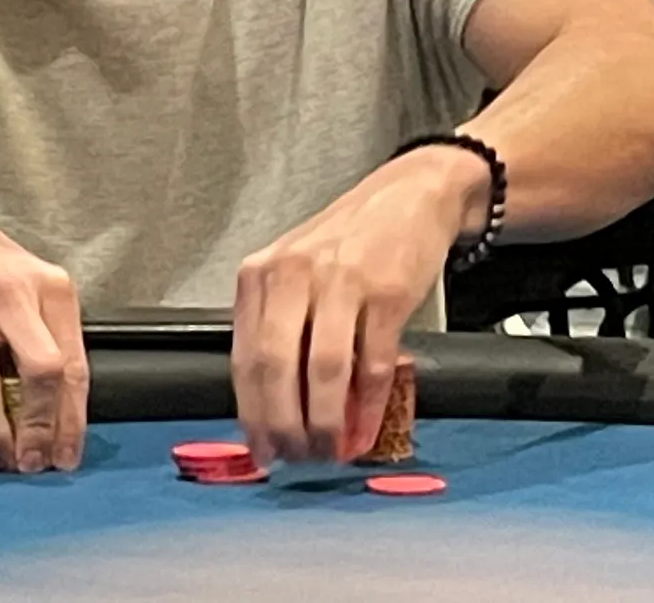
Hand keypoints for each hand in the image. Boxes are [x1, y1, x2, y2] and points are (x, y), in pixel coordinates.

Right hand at [0, 206, 87, 473]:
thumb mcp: (30, 286)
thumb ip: (52, 338)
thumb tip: (64, 418)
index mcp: (50, 286)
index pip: (73, 364)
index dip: (72, 420)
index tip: (67, 458)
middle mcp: (10, 293)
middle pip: (40, 371)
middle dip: (40, 428)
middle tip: (33, 464)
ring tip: (0, 459)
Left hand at [231, 147, 483, 466]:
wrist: (409, 195)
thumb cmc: (349, 241)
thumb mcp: (297, 274)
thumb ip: (281, 330)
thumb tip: (275, 408)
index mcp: (260, 274)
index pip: (243, 357)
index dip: (251, 412)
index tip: (261, 447)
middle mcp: (291, 274)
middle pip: (275, 367)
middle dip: (284, 425)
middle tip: (297, 457)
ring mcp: (339, 281)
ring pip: (322, 370)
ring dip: (326, 421)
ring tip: (330, 449)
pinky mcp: (385, 291)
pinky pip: (372, 362)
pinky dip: (368, 405)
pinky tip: (364, 427)